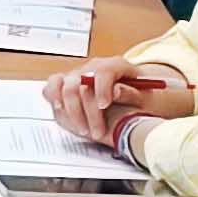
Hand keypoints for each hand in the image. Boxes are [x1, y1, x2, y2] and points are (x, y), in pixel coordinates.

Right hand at [45, 58, 196, 146]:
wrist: (137, 99)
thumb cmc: (143, 98)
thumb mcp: (146, 97)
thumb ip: (131, 94)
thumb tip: (115, 91)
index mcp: (115, 65)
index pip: (102, 71)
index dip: (101, 88)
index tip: (104, 106)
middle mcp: (92, 67)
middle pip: (79, 82)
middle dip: (86, 110)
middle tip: (98, 131)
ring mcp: (77, 76)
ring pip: (61, 85)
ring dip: (70, 110)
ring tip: (83, 128)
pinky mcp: (66, 86)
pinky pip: (51, 88)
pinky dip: (54, 99)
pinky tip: (63, 113)